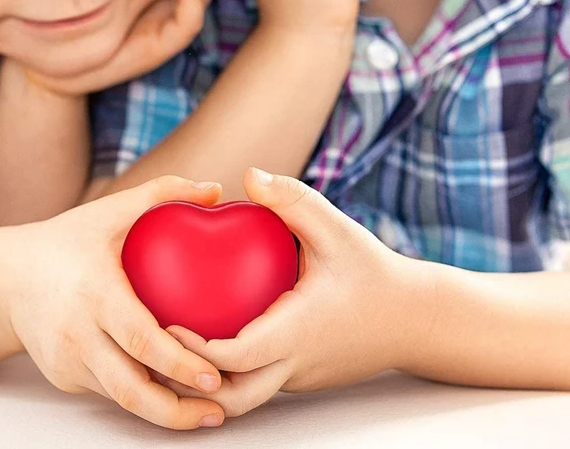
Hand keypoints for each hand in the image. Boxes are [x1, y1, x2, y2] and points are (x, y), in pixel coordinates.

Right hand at [0, 175, 227, 429]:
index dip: (178, 363)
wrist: (6, 276)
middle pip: (130, 388)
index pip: (139, 338)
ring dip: (164, 414)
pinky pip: (108, 391)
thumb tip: (215, 189)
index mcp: (93, 292)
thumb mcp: (109, 209)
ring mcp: (67, 360)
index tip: (214, 374)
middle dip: (177, 409)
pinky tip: (173, 396)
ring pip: (121, 399)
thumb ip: (162, 192)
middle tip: (221, 409)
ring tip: (207, 415)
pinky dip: (141, 397)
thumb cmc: (66, 239)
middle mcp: (77, 333)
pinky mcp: (63, 376)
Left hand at [152, 168, 424, 417]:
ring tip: (173, 346)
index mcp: (299, 331)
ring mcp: (300, 377)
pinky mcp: (303, 377)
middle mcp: (296, 363)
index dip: (196, 349)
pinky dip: (231, 371)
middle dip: (191, 379)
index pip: (237, 358)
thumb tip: (249, 175)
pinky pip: (260, 382)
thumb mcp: (336, 226)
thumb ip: (293, 199)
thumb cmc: (372, 271)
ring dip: (208, 380)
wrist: (415, 318)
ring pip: (245, 397)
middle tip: (157, 342)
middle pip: (233, 396)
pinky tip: (211, 337)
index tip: (166, 323)